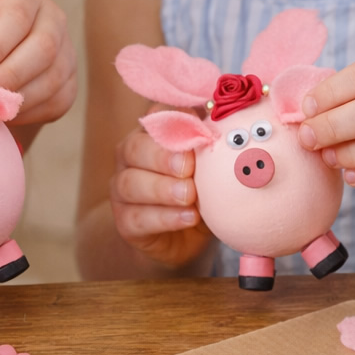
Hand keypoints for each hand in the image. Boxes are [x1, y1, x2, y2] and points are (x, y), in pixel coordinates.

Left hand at [0, 0, 76, 126]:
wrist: (2, 51)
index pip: (16, 17)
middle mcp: (54, 17)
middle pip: (42, 49)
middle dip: (5, 77)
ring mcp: (67, 51)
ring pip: (52, 79)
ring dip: (15, 99)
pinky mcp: (71, 82)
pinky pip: (55, 101)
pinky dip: (26, 113)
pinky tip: (1, 112)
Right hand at [108, 125, 212, 267]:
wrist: (184, 237)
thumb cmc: (199, 192)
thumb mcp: (209, 168)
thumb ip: (212, 148)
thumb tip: (232, 127)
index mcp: (151, 135)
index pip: (155, 116)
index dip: (173, 121)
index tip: (199, 132)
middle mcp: (130, 158)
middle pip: (134, 148)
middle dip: (162, 157)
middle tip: (188, 168)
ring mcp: (122, 191)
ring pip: (131, 183)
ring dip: (162, 188)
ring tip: (189, 196)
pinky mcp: (125, 222)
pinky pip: (138, 218)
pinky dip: (165, 218)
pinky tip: (188, 217)